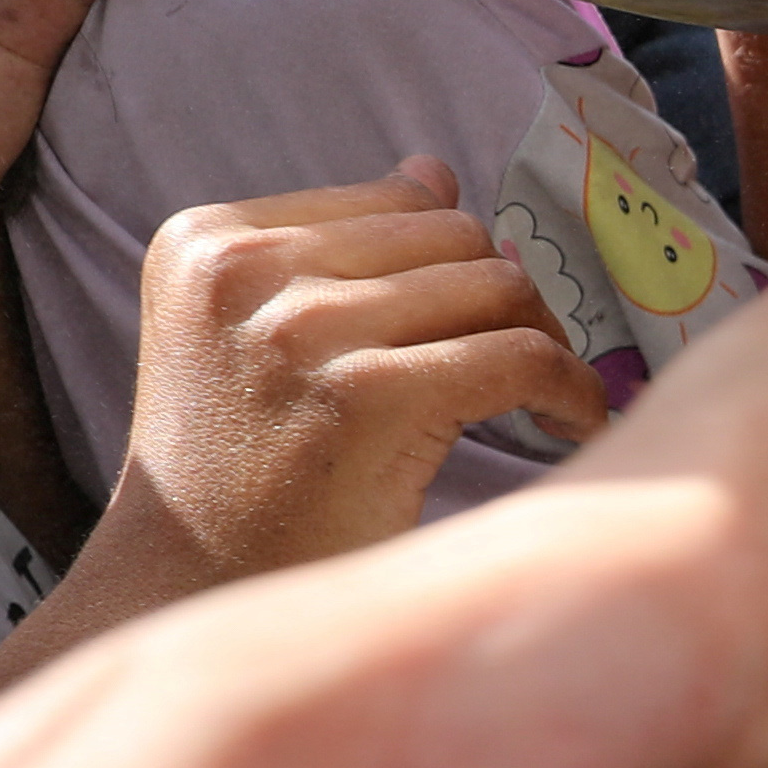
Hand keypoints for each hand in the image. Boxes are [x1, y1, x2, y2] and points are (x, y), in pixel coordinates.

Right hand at [107, 160, 614, 583]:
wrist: (192, 597)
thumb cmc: (242, 477)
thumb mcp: (254, 339)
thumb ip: (337, 251)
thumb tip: (430, 170)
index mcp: (208, 240)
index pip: (400, 202)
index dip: (457, 262)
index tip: (478, 321)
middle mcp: (243, 272)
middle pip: (457, 237)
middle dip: (505, 300)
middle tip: (526, 366)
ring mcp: (299, 331)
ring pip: (497, 287)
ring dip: (545, 342)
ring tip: (547, 399)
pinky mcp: (363, 397)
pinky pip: (521, 356)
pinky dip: (572, 389)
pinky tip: (575, 424)